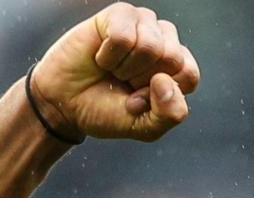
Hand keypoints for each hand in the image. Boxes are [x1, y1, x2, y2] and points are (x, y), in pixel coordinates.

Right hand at [29, 2, 199, 142]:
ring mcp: (144, 25)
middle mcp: (165, 42)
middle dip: (143, 80)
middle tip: (124, 83)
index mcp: (178, 68)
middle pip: (172, 58)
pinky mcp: (120, 14)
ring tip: (113, 70)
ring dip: (125, 68)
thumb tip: (165, 80)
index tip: (141, 99)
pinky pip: (123, 36)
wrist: (64, 103)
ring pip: (150, 46)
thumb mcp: (144, 127)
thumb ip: (169, 114)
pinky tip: (101, 57)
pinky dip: (109, 56)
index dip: (161, 95)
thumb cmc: (105, 111)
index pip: (189, 75)